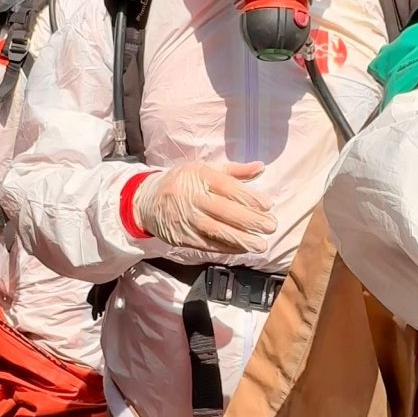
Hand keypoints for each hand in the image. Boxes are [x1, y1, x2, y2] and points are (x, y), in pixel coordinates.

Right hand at [133, 160, 276, 253]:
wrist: (147, 200)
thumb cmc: (181, 182)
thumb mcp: (203, 169)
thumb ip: (233, 171)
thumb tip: (260, 167)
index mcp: (198, 176)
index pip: (226, 187)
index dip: (248, 197)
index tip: (267, 205)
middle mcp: (192, 197)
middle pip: (224, 210)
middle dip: (249, 220)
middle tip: (270, 226)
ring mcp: (185, 219)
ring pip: (215, 230)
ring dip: (240, 239)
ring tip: (260, 244)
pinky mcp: (181, 236)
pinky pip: (206, 244)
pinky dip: (225, 248)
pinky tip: (241, 249)